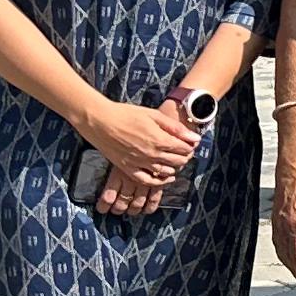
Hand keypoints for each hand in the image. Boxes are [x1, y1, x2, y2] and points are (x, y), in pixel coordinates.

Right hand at [80, 89, 200, 205]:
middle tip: (185, 152)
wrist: (100, 121)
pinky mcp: (127, 168)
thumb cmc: (126, 114)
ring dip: (174, 168)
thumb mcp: (154, 115)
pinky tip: (165, 178)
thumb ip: (175, 128)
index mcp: (159, 140)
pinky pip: (146, 180)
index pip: (184, 149)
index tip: (191, 143)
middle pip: (177, 161)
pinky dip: (158, 181)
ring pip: (165, 172)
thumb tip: (195, 138)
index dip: (190, 147)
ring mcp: (139, 163)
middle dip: (185, 157)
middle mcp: (151, 154)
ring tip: (176, 161)